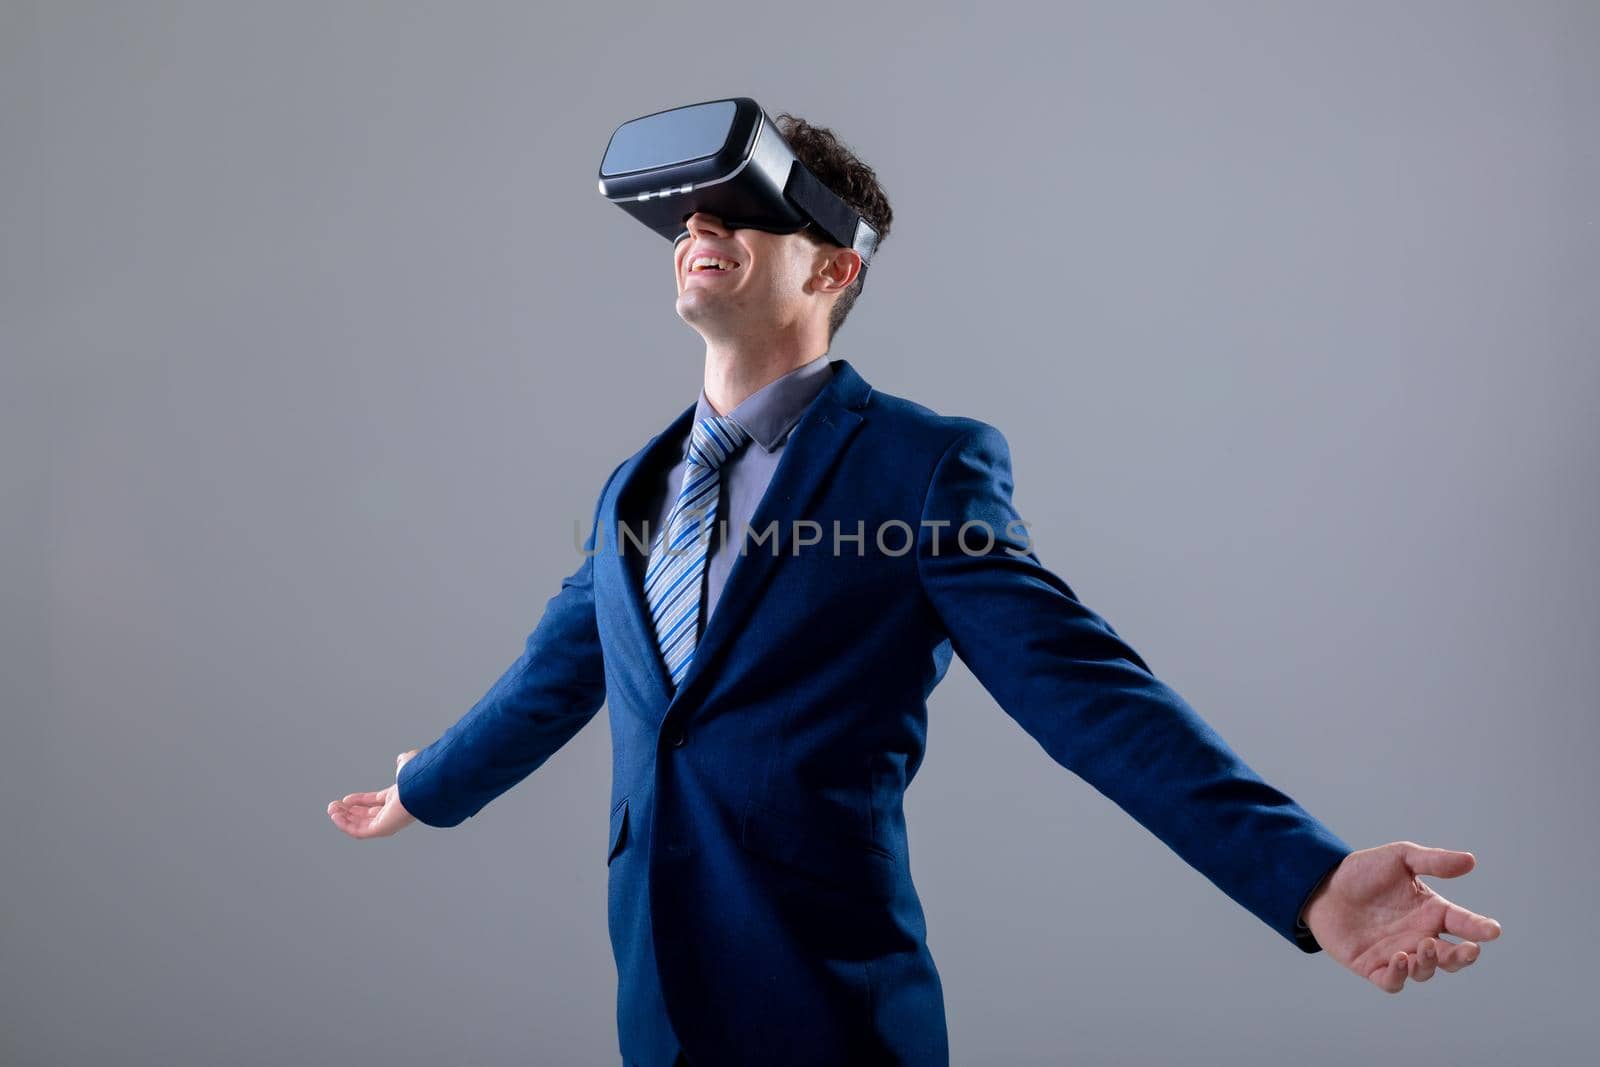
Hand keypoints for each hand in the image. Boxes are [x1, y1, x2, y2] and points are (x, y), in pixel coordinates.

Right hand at [326, 749, 420, 838]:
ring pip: (360, 825)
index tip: (346, 799)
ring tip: (331, 810)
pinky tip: (335, 816)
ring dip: (344, 818)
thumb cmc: (419, 774)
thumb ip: (403, 763)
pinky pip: (359, 831)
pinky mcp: (382, 829)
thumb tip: (402, 758)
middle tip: (333, 807)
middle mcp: (393, 813)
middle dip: (348, 812)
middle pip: (366, 816)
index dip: (360, 801)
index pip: (375, 803)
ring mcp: (388, 823)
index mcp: (398, 799)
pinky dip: (345, 825)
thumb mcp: (407, 764)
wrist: (424, 783)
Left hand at [1302, 841, 1501, 992]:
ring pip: (1425, 971)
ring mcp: (1398, 953)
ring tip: (1425, 946)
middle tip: (1468, 949)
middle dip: (1463, 956)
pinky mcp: (1373, 966)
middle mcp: (1419, 936)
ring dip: (1431, 963)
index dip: (1479, 928)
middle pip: (1451, 956)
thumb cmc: (1362, 871)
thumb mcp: (1399, 858)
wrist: (1321, 884)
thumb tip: (1470, 860)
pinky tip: (1401, 958)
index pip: (1463, 923)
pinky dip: (1400, 976)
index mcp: (1431, 912)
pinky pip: (1393, 981)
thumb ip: (1432, 861)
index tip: (1492, 930)